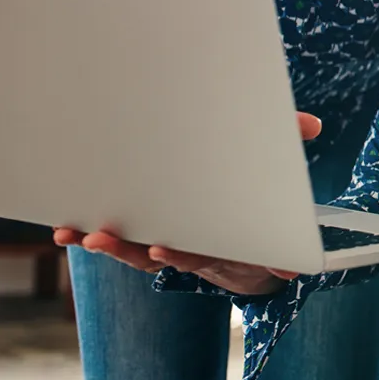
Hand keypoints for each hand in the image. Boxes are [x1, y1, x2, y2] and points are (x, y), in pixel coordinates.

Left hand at [50, 111, 323, 295]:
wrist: (252, 244)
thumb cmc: (258, 198)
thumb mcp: (277, 177)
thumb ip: (289, 143)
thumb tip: (313, 125)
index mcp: (221, 237)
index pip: (200, 248)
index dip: (181, 251)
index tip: (161, 248)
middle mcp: (192, 246)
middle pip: (156, 254)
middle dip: (128, 248)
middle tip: (99, 238)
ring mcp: (167, 243)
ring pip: (132, 252)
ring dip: (105, 244)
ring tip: (78, 234)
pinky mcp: (145, 234)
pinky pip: (118, 241)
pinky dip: (90, 235)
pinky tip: (65, 227)